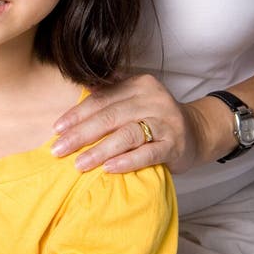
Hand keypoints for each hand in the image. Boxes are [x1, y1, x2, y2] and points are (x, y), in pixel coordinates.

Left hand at [51, 73, 210, 173]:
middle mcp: (152, 98)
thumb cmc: (156, 117)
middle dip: (81, 133)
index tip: (56, 129)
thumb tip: (78, 91)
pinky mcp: (175, 144)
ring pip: (126, 134)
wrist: (197, 132)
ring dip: (100, 150)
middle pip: (109, 116)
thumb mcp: (134, 100)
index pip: (101, 98)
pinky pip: (148, 153)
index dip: (77, 114)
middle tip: (59, 149)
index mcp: (138, 83)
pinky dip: (127, 161)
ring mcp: (165, 121)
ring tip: (79, 164)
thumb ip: (110, 95)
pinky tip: (109, 169)